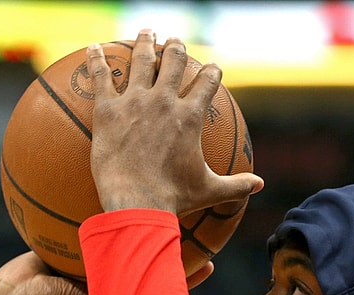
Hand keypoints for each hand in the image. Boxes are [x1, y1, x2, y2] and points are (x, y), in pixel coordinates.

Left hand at [87, 30, 262, 216]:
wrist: (137, 203)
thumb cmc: (174, 198)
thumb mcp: (209, 190)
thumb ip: (236, 185)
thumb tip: (259, 185)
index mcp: (190, 116)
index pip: (206, 84)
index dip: (211, 73)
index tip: (212, 68)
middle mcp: (164, 101)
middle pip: (173, 63)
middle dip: (176, 48)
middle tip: (174, 41)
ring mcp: (134, 102)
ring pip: (140, 61)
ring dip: (144, 43)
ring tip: (146, 32)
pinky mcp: (107, 110)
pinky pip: (101, 77)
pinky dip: (97, 60)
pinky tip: (93, 48)